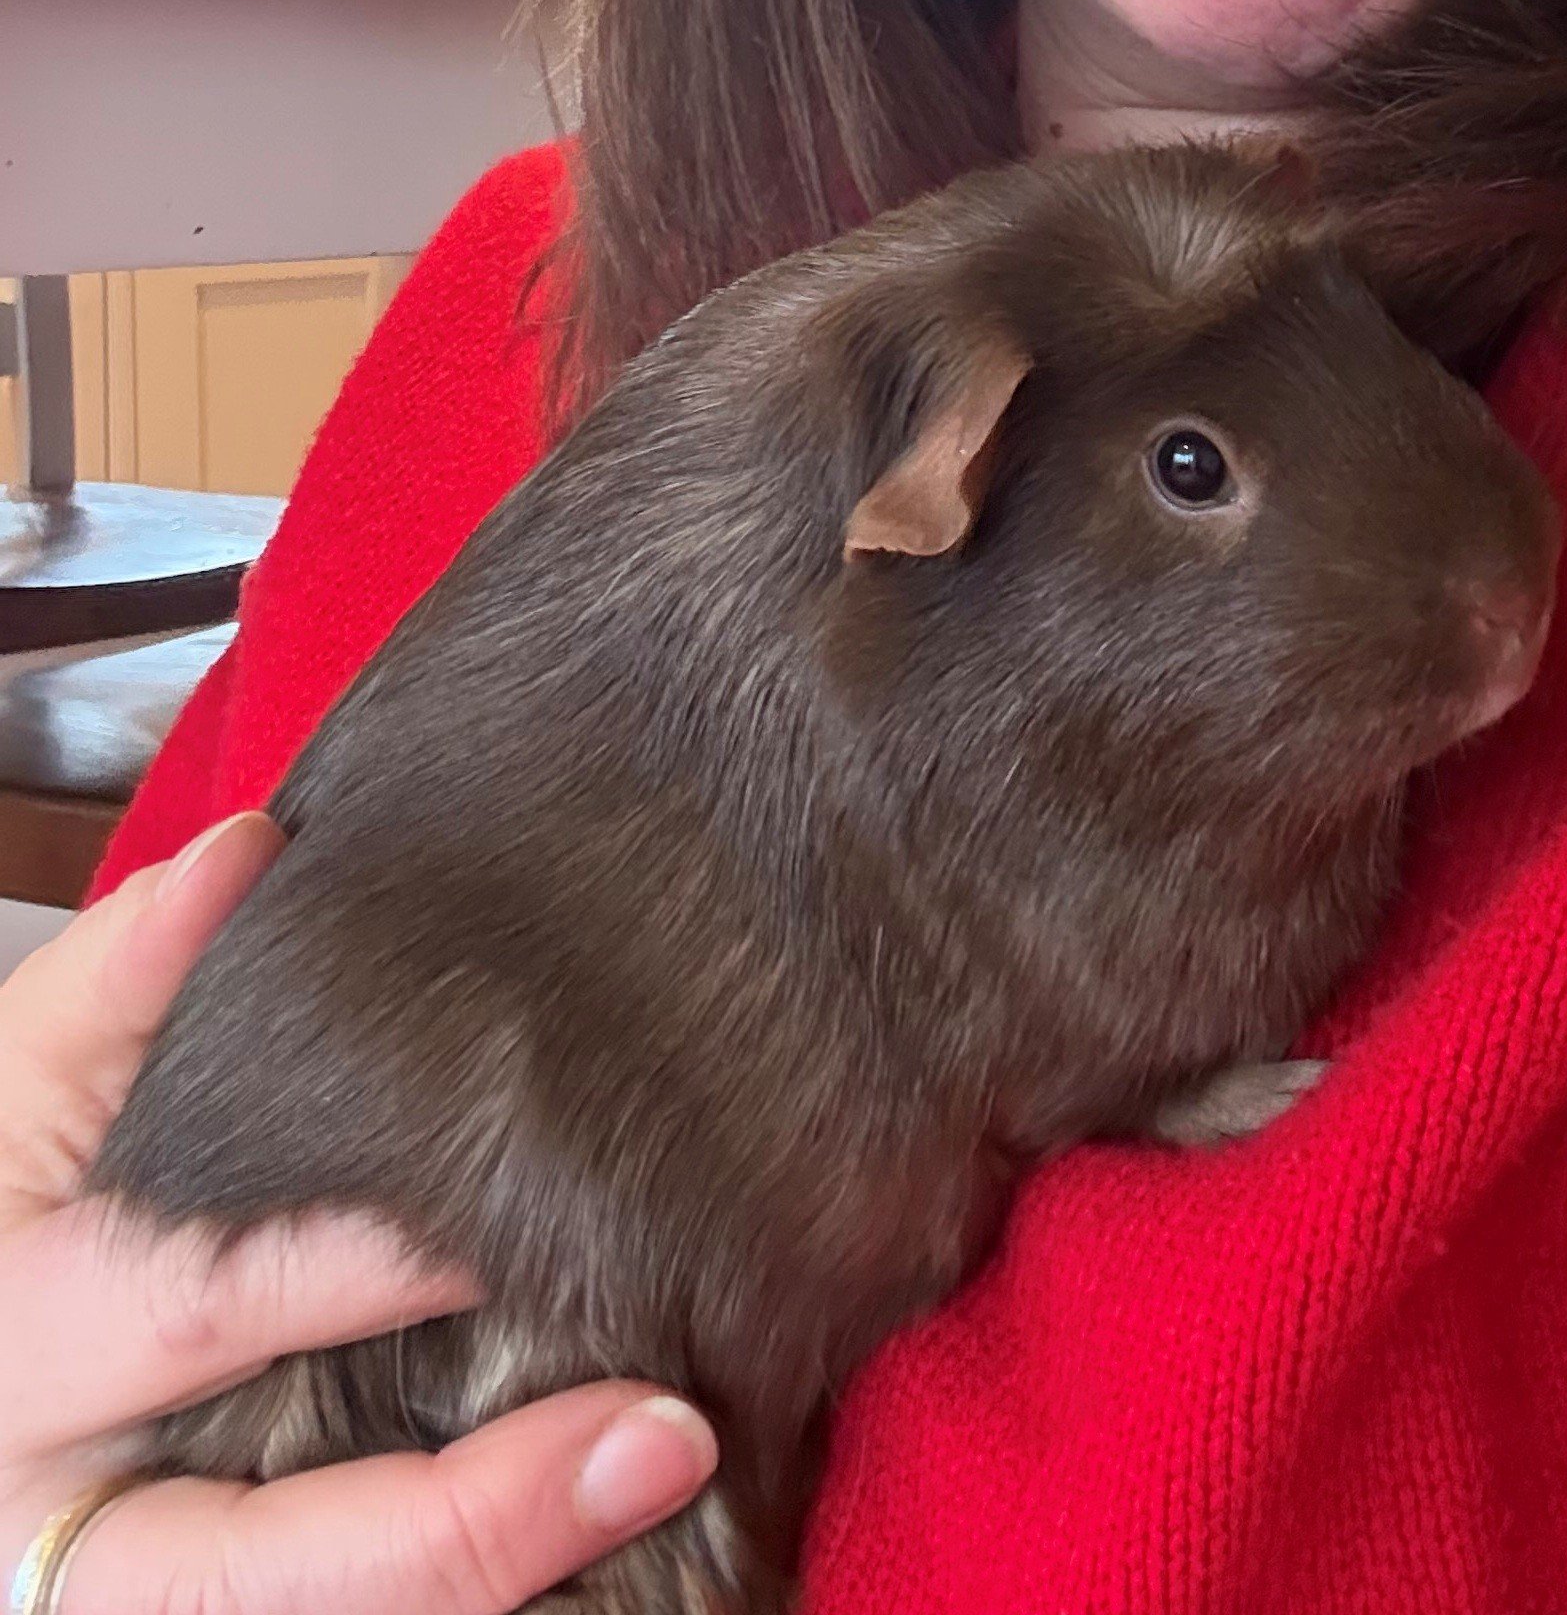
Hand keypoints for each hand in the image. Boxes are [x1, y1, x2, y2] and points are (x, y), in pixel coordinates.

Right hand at [0, 814, 717, 1613]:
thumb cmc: (6, 1193)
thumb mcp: (22, 1082)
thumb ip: (125, 977)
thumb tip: (245, 860)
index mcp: (20, 1344)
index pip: (211, 1303)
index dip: (378, 1268)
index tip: (532, 1223)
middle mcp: (53, 1522)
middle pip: (265, 1570)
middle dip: (470, 1525)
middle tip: (666, 1431)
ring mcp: (120, 1608)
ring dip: (489, 1596)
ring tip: (661, 1503)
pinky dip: (478, 1612)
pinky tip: (601, 1582)